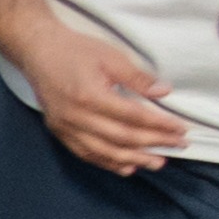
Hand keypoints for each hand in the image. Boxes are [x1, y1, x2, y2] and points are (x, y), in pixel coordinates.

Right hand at [13, 8, 190, 176]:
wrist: (38, 52)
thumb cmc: (76, 51)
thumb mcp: (111, 57)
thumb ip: (137, 77)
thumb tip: (164, 92)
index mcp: (91, 96)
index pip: (133, 117)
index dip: (160, 125)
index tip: (180, 129)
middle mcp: (77, 117)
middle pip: (122, 137)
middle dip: (153, 144)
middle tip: (177, 146)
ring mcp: (66, 127)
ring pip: (104, 151)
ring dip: (133, 160)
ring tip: (157, 163)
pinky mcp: (60, 132)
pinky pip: (86, 154)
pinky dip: (108, 163)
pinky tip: (126, 167)